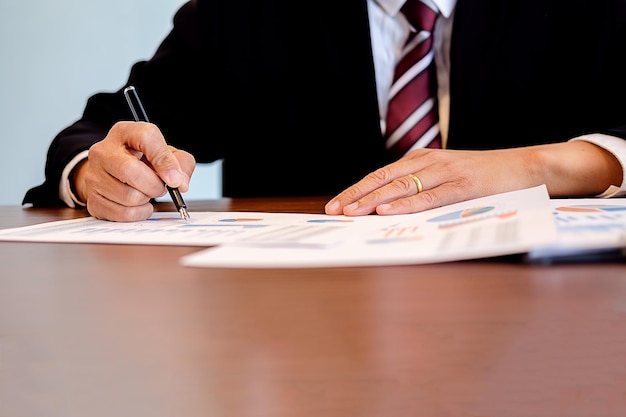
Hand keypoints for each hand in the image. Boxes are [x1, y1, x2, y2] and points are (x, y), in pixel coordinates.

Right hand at [73, 121, 194, 221]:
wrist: (115, 174)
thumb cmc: (144, 162)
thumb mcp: (167, 154)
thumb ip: (181, 163)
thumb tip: (179, 183)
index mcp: (125, 133)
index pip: (146, 137)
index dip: (164, 160)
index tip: (175, 178)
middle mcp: (103, 151)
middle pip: (130, 171)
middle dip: (154, 185)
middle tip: (161, 188)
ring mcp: (93, 175)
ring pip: (128, 196)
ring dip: (146, 200)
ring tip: (146, 193)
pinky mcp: (92, 199)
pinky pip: (122, 213)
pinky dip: (138, 213)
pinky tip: (139, 205)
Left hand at [325, 142, 622, 215]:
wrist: (526, 166)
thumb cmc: (483, 176)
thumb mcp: (446, 177)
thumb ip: (421, 187)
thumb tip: (389, 209)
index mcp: (421, 159)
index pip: (380, 176)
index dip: (356, 191)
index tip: (335, 206)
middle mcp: (428, 162)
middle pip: (383, 179)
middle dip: (356, 197)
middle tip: (334, 212)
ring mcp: (445, 172)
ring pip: (400, 187)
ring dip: (373, 201)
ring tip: (351, 213)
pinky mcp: (463, 185)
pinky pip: (428, 197)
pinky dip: (406, 204)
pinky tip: (387, 211)